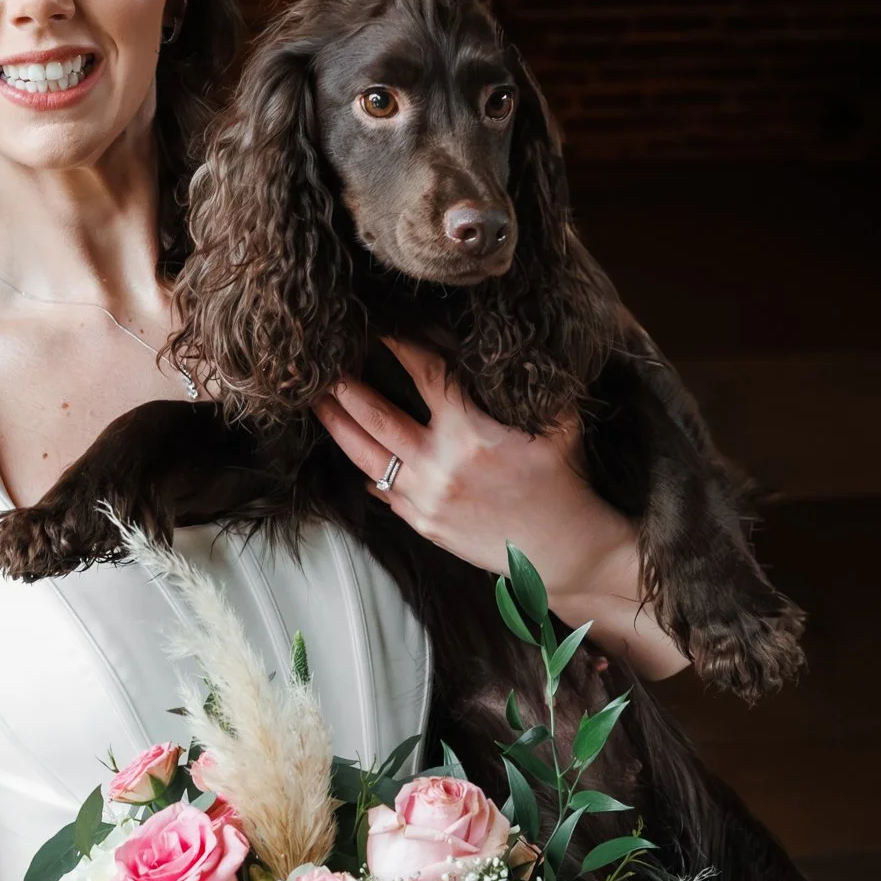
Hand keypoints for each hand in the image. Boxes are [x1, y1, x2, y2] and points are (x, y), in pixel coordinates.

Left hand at [312, 336, 625, 592]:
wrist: (562, 552)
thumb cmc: (563, 481)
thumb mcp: (557, 423)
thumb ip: (530, 383)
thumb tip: (513, 343)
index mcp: (472, 433)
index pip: (424, 374)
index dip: (399, 346)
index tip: (380, 328)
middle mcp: (440, 465)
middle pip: (375, 416)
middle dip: (346, 386)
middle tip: (324, 364)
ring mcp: (425, 497)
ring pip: (365, 455)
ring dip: (337, 425)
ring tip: (318, 401)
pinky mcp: (421, 523)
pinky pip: (380, 489)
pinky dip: (364, 466)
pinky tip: (351, 448)